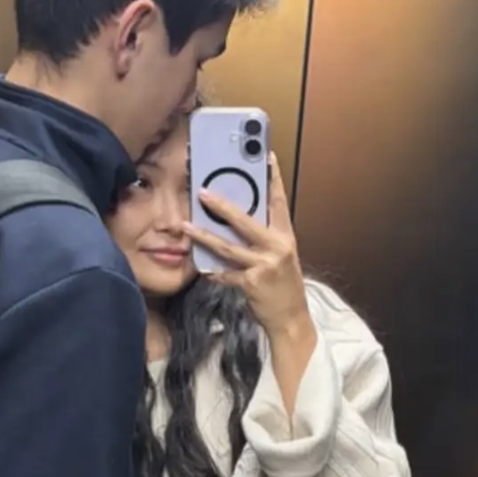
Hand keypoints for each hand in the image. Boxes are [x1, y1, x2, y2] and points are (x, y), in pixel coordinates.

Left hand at [182, 153, 310, 336]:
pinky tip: (200, 267)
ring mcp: (264, 265)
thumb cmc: (284, 284)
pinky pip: (225, 273)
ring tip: (186, 226)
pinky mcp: (251, 283)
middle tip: (202, 192)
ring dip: (204, 236)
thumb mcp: (282, 256)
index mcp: (285, 236)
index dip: (273, 178)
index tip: (267, 157)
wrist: (291, 318)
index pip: (278, 202)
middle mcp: (277, 247)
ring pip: (227, 247)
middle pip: (245, 221)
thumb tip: (239, 218)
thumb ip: (265, 237)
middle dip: (222, 206)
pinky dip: (212, 271)